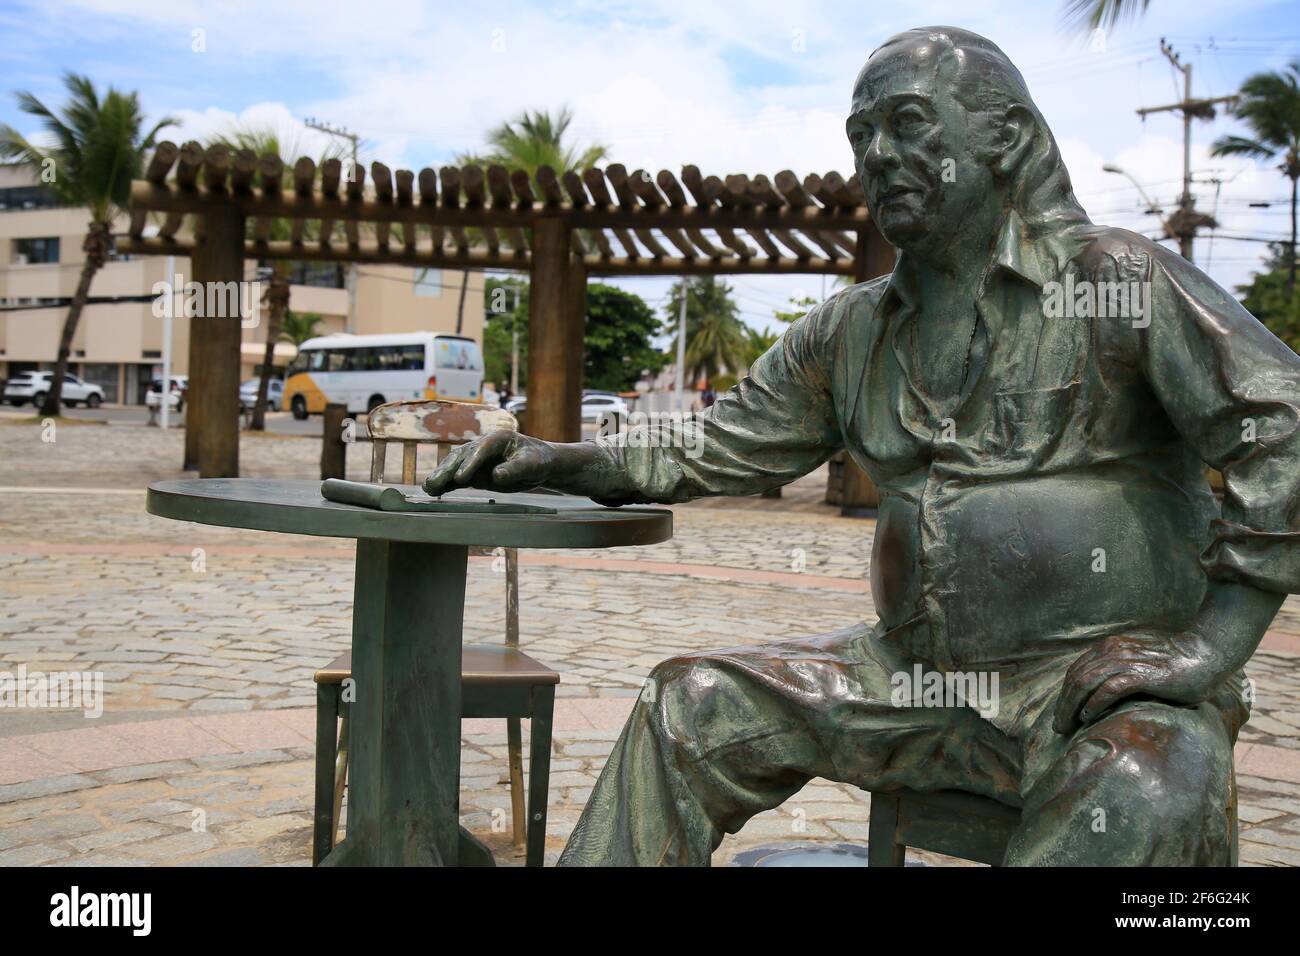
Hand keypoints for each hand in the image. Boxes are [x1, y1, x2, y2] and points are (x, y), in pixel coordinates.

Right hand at [423, 431, 589, 495]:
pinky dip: (446, 484)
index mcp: (498, 439)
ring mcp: (477, 460)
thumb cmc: (538, 460)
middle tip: (434, 483)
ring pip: (455, 466)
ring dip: (442, 476)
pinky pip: (458, 478)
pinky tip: (433, 492)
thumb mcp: (532, 465)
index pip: (481, 450)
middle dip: (447, 470)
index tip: (461, 478)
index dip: (470, 464)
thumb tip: (496, 476)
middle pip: (462, 456)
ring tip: (427, 488)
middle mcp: (483, 447)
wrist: (539, 465)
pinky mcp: (475, 473)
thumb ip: (515, 469)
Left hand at [1053, 631, 1225, 735]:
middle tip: (1058, 727)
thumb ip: (1118, 674)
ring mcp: (1126, 661)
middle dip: (1062, 704)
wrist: (1205, 655)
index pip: (1076, 671)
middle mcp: (1113, 651)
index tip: (1061, 714)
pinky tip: (1087, 717)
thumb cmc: (1174, 665)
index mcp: (1109, 648)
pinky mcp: (1141, 674)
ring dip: (1072, 707)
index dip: (1064, 694)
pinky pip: (1109, 689)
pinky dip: (1094, 704)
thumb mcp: (1137, 665)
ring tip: (1067, 727)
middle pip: (1076, 678)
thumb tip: (1097, 698)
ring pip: (1086, 683)